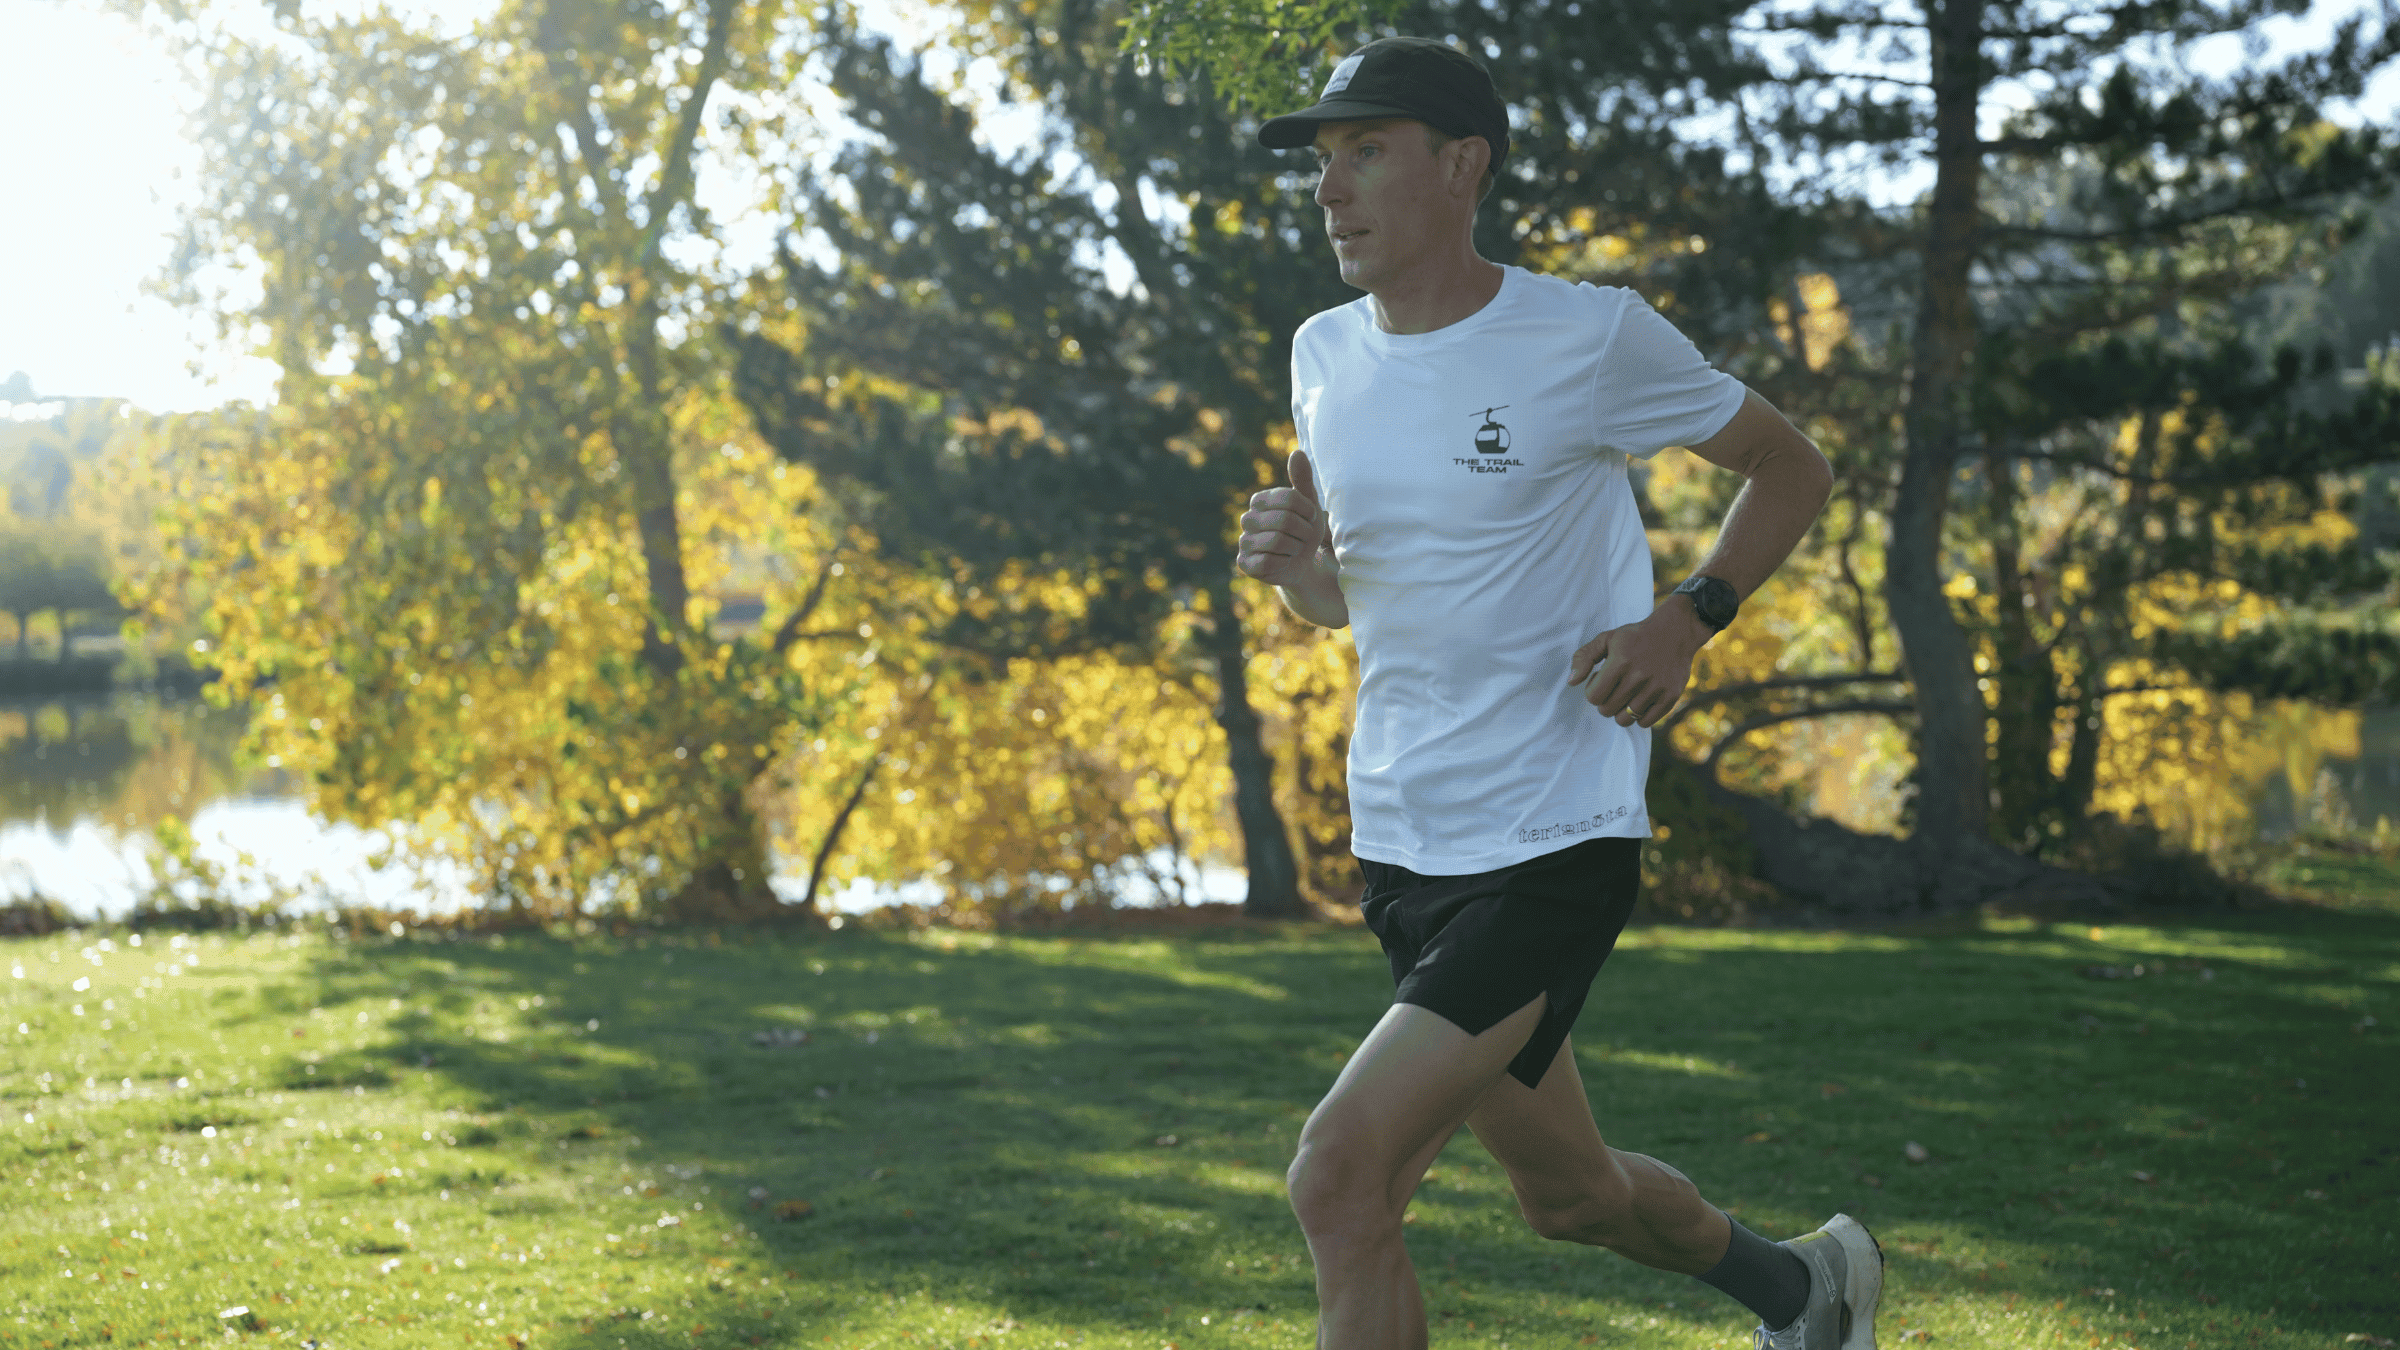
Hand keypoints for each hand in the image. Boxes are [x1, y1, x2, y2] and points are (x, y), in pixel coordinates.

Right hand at [1235, 449, 1327, 586]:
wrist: (1302, 564)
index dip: (1308, 511)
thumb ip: (1303, 479)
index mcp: (1260, 500)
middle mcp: (1247, 518)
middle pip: (1284, 520)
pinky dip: (1284, 563)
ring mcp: (1243, 542)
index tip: (1311, 518)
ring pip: (1277, 542)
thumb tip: (1298, 452)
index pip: (1289, 498)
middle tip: (1303, 538)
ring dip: (1295, 548)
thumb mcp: (1309, 505)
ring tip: (1294, 550)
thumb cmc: (1304, 530)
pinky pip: (1268, 561)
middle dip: (1303, 533)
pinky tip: (1283, 562)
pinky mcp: (1244, 564)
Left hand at [1565, 601, 1710, 727]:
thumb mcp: (1606, 639)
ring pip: (1625, 720)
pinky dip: (1639, 717)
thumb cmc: (1635, 638)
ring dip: (1621, 711)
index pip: (1594, 697)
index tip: (1602, 681)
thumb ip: (1584, 657)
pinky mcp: (1671, 697)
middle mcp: (1639, 676)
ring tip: (1627, 695)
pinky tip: (1641, 700)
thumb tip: (1571, 682)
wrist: (1675, 632)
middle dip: (1606, 701)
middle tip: (1615, 688)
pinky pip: (1645, 723)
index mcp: (1620, 662)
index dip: (1593, 691)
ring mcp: (1656, 688)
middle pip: (1607, 710)